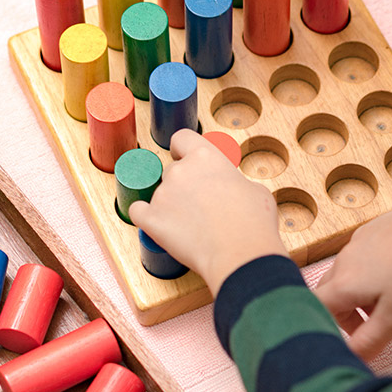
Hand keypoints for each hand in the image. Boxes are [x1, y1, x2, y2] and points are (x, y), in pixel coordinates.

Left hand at [129, 129, 287, 295]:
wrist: (240, 253)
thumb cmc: (252, 222)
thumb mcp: (253, 189)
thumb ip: (233, 181)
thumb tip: (230, 188)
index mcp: (205, 157)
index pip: (181, 138)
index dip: (182, 149)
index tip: (184, 158)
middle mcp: (180, 170)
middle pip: (172, 170)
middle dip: (182, 185)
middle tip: (199, 204)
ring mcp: (163, 194)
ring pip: (160, 194)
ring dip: (170, 205)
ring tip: (191, 226)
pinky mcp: (151, 219)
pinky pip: (138, 212)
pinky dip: (147, 218)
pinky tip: (159, 225)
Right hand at [315, 177, 391, 359]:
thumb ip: (369, 341)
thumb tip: (351, 358)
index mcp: (343, 284)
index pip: (316, 309)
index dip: (327, 326)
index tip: (352, 336)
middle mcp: (343, 260)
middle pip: (328, 291)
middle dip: (344, 312)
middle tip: (373, 323)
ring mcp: (357, 240)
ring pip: (346, 272)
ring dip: (358, 292)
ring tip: (391, 298)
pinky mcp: (373, 228)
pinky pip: (361, 254)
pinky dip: (371, 269)